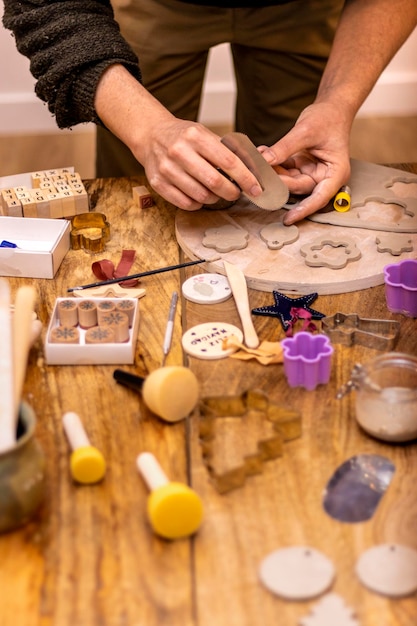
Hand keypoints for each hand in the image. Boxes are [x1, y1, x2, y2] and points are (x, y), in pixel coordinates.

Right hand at [94, 65, 261, 210]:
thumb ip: (228, 149)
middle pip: (215, 182)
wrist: (151, 135)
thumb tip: (256, 165)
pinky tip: (201, 196)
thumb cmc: (184, 136)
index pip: (228, 162)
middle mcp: (179, 151)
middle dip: (232, 192)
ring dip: (215, 199)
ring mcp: (166, 168)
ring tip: (217, 193)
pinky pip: (186, 203)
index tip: (256, 188)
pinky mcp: (158, 183)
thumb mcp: (205, 134)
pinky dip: (198, 203)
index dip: (246, 178)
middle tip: (237, 194)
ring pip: (201, 196)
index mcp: (196, 136)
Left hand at [258, 102, 351, 224]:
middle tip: (259, 175)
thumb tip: (264, 161)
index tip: (288, 218)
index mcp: (335, 173)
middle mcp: (324, 177)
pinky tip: (260, 155)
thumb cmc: (328, 118)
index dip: (304, 210)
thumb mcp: (306, 130)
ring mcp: (311, 173)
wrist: (332, 107)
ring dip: (272, 173)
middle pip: (299, 188)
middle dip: (278, 183)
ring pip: (288, 181)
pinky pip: (285, 170)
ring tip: (257, 161)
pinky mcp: (301, 167)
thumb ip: (285, 147)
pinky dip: (273, 164)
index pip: (320, 197)